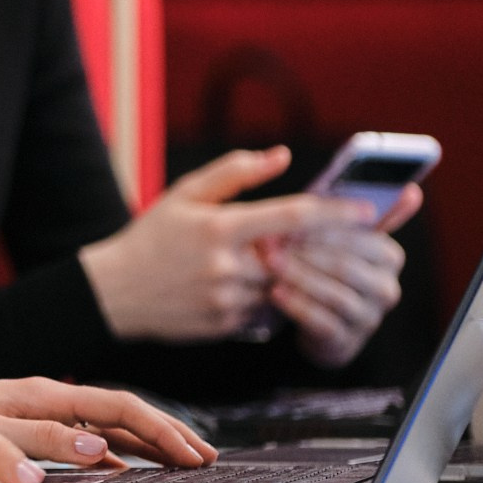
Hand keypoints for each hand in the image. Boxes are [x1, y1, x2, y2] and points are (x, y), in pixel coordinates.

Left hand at [0, 377, 215, 473]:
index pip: (117, 406)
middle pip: (121, 411)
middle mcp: (40, 398)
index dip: (160, 429)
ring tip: (181, 459)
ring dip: (146, 441)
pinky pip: (83, 436)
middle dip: (167, 432)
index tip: (192, 452)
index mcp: (37, 394)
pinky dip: (114, 449)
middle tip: (205, 456)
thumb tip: (98, 446)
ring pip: (106, 424)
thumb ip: (40, 439)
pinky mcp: (25, 428)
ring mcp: (35, 413)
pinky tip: (127, 466)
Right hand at [78, 147, 373, 341]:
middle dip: (326, 250)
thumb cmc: (151, 237)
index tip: (368, 210)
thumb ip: (235, 172)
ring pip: (286, 286)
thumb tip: (282, 156)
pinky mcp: (228, 325)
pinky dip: (273, 297)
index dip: (336, 212)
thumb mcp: (184, 194)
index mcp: (220, 227)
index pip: (292, 216)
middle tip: (352, 240)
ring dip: (298, 275)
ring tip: (299, 262)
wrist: (114, 293)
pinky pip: (268, 311)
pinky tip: (263, 286)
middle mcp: (229, 265)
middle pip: (299, 256)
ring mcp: (230, 299)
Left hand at [270, 183, 420, 367]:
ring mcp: (369, 317)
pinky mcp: (347, 341)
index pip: (360, 237)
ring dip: (298, 276)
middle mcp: (386, 288)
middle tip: (270, 240)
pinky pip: (322, 321)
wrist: (313, 320)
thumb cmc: (321, 266)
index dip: (321, 227)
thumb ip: (356, 213)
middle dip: (305, 251)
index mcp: (389, 256)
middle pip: (345, 265)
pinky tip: (274, 292)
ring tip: (270, 264)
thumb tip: (411, 190)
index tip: (288, 217)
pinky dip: (296, 305)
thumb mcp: (335, 238)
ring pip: (334, 293)